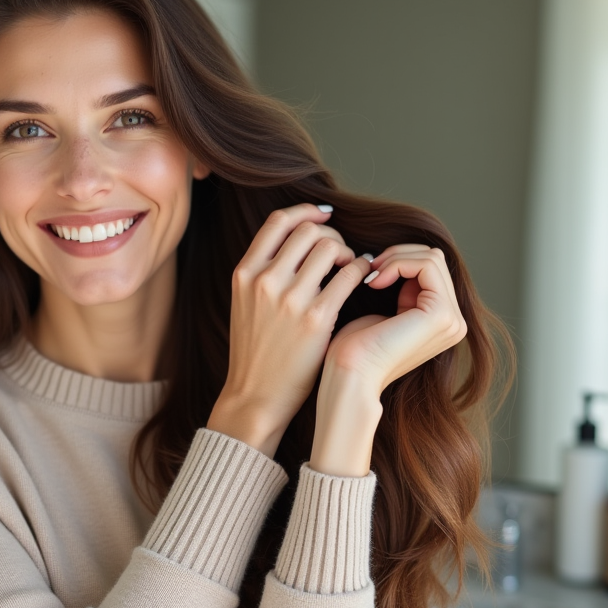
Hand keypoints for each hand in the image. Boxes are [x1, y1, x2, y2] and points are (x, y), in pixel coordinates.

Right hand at [209, 204, 374, 456]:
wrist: (254, 395)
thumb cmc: (254, 351)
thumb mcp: (244, 303)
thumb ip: (263, 272)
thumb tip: (297, 241)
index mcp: (244, 273)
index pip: (279, 222)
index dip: (305, 211)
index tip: (323, 215)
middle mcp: (264, 280)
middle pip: (308, 231)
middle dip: (331, 235)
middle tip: (340, 251)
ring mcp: (290, 299)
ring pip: (330, 247)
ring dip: (347, 251)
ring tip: (351, 266)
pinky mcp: (316, 319)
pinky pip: (348, 276)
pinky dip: (361, 270)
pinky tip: (363, 276)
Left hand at [310, 244, 467, 475]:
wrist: (349, 376)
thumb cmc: (355, 349)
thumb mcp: (383, 310)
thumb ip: (400, 288)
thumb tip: (398, 255)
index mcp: (443, 321)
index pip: (430, 267)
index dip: (398, 259)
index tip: (369, 271)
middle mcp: (454, 321)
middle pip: (434, 258)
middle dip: (398, 255)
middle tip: (369, 269)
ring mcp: (451, 319)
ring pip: (431, 257)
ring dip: (395, 258)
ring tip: (371, 276)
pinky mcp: (441, 315)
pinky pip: (426, 265)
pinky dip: (397, 264)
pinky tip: (375, 281)